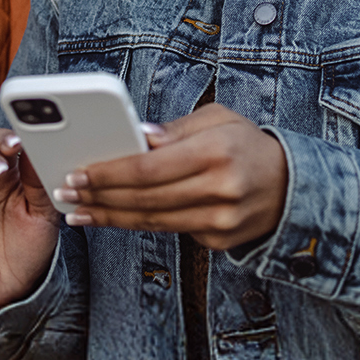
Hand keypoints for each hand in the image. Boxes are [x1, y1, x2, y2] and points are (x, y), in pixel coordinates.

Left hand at [57, 100, 291, 248]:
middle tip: (67, 192)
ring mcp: (222, 219)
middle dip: (99, 196)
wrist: (293, 186)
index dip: (108, 173)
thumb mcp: (218, 120)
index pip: (148, 168)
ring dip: (110, 217)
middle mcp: (220, 189)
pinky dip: (137, 224)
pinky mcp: (221, 239)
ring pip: (152, 221)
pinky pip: (170, 231)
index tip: (78, 173)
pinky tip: (114, 217)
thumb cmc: (247, 146)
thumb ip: (175, 128)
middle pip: (144, 198)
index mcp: (216, 152)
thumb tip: (137, 136)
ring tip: (79, 211)